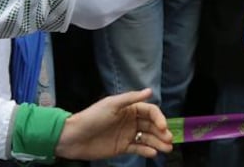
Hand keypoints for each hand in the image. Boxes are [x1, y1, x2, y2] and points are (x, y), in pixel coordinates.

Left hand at [54, 88, 172, 160]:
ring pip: (148, 138)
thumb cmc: (92, 117)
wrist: (74, 137)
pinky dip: (146, 150)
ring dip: (158, 142)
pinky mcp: (122, 147)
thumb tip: (150, 91)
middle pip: (151, 125)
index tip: (163, 126)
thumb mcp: (111, 104)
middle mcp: (130, 121)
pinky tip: (153, 153)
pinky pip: (138, 148)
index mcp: (129, 108)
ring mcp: (127, 134)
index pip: (150, 111)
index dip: (159, 118)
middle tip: (169, 139)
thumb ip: (131, 98)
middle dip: (162, 132)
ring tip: (167, 148)